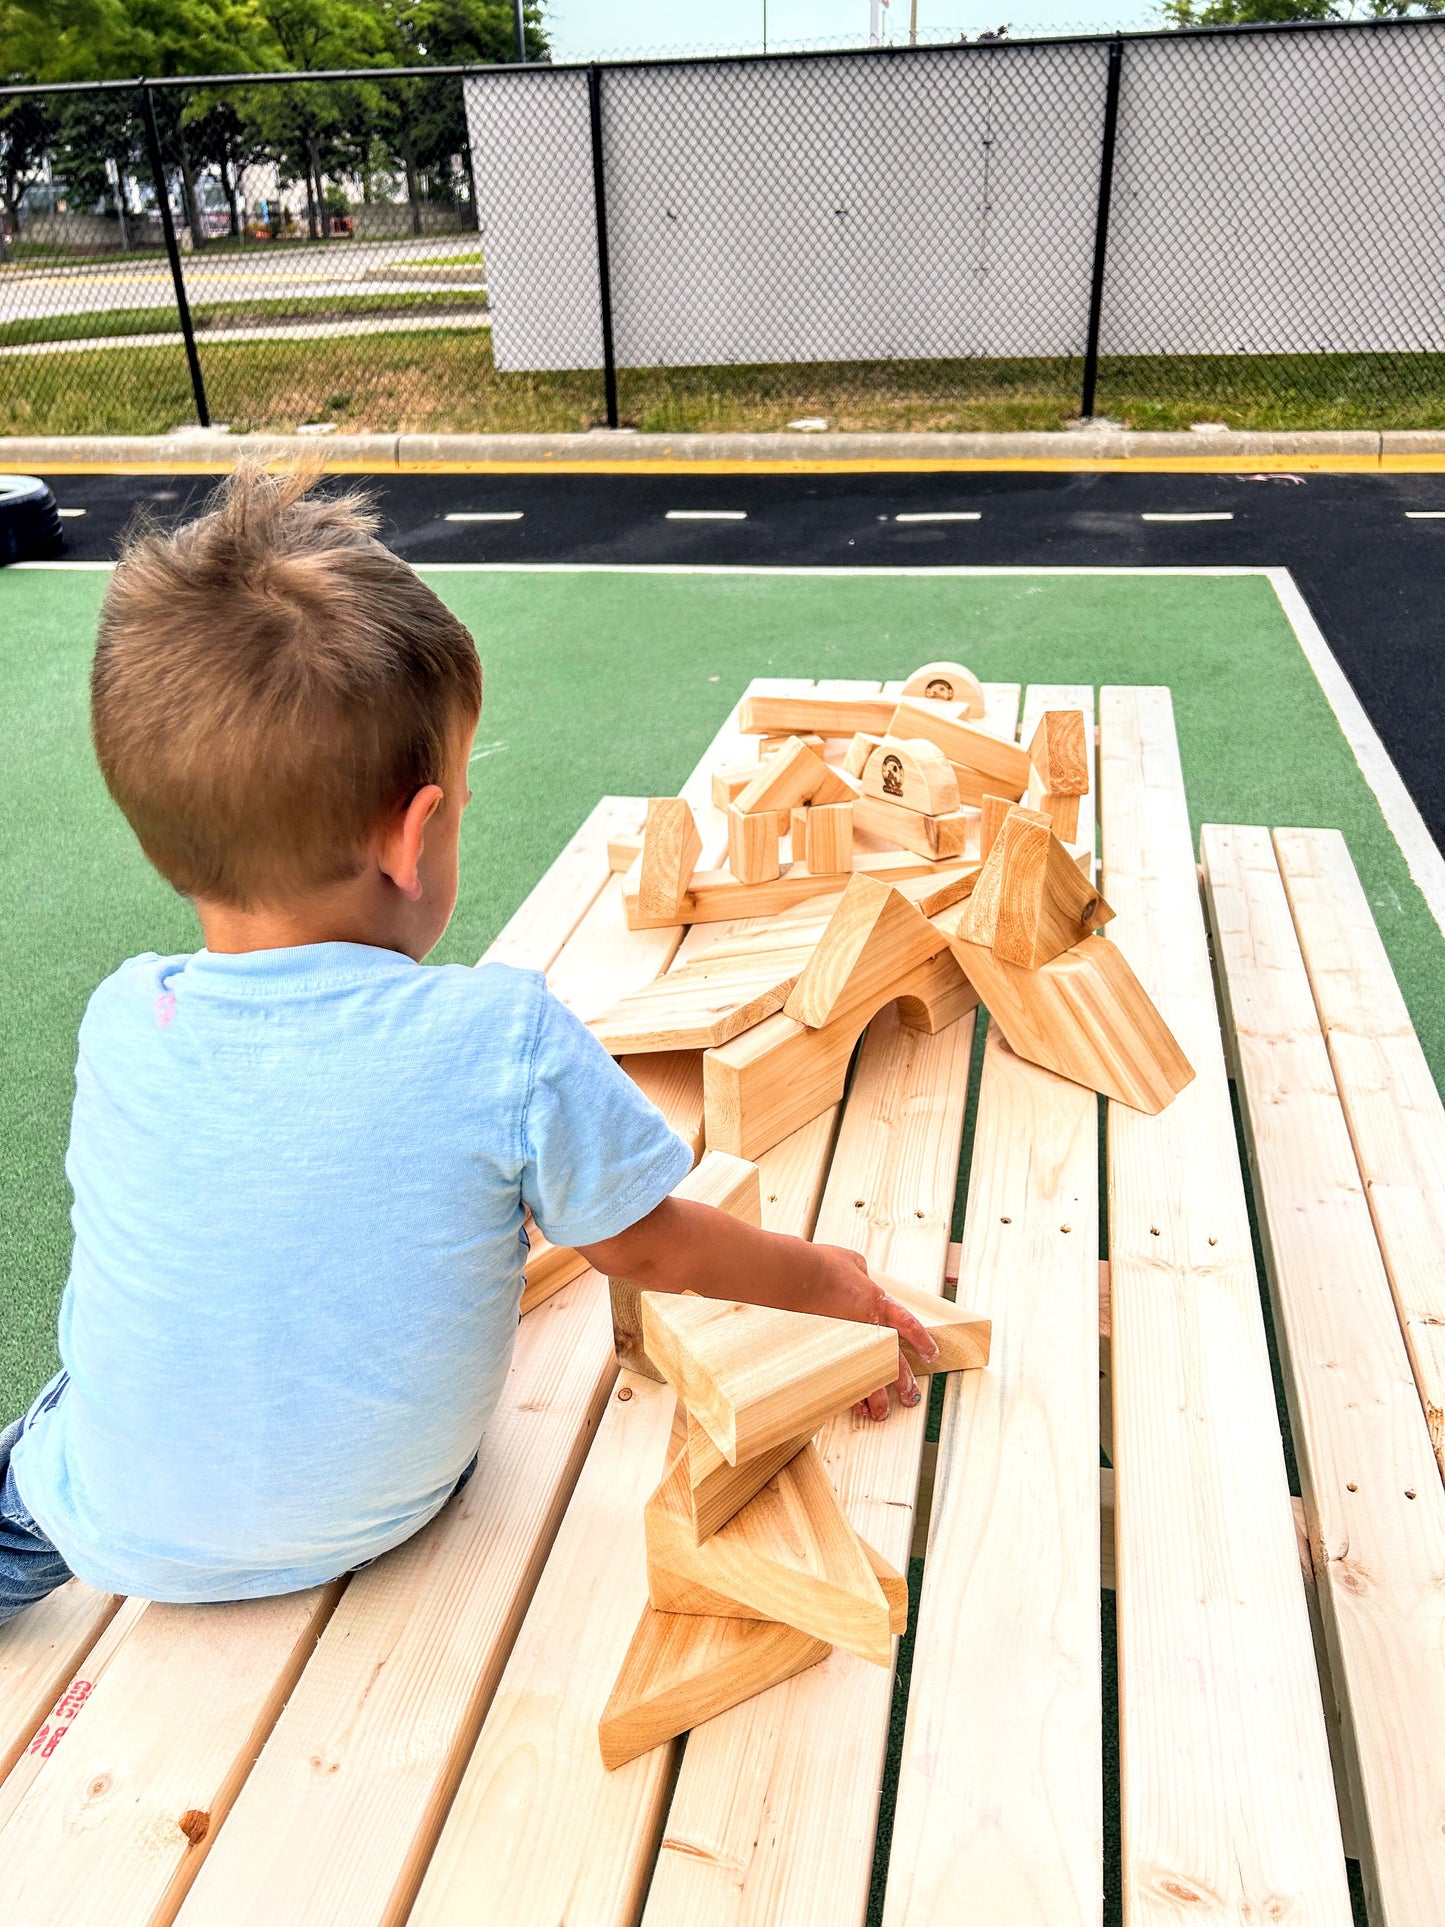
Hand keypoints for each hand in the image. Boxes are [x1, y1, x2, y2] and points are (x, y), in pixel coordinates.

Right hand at [806, 1245, 939, 1421]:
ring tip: (882, 1413)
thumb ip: (864, 1276)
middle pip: (896, 1363)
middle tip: (910, 1396)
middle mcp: (871, 1328)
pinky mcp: (831, 1352)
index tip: (931, 1354)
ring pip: (872, 1380)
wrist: (798, 1277)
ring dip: (879, 1399)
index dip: (923, 1342)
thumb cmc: (824, 1266)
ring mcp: (851, 1343)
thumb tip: (862, 1279)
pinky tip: (854, 1405)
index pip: (911, 1327)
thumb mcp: (854, 1263)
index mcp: (881, 1304)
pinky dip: (850, 1393)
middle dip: (905, 1383)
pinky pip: (846, 1379)